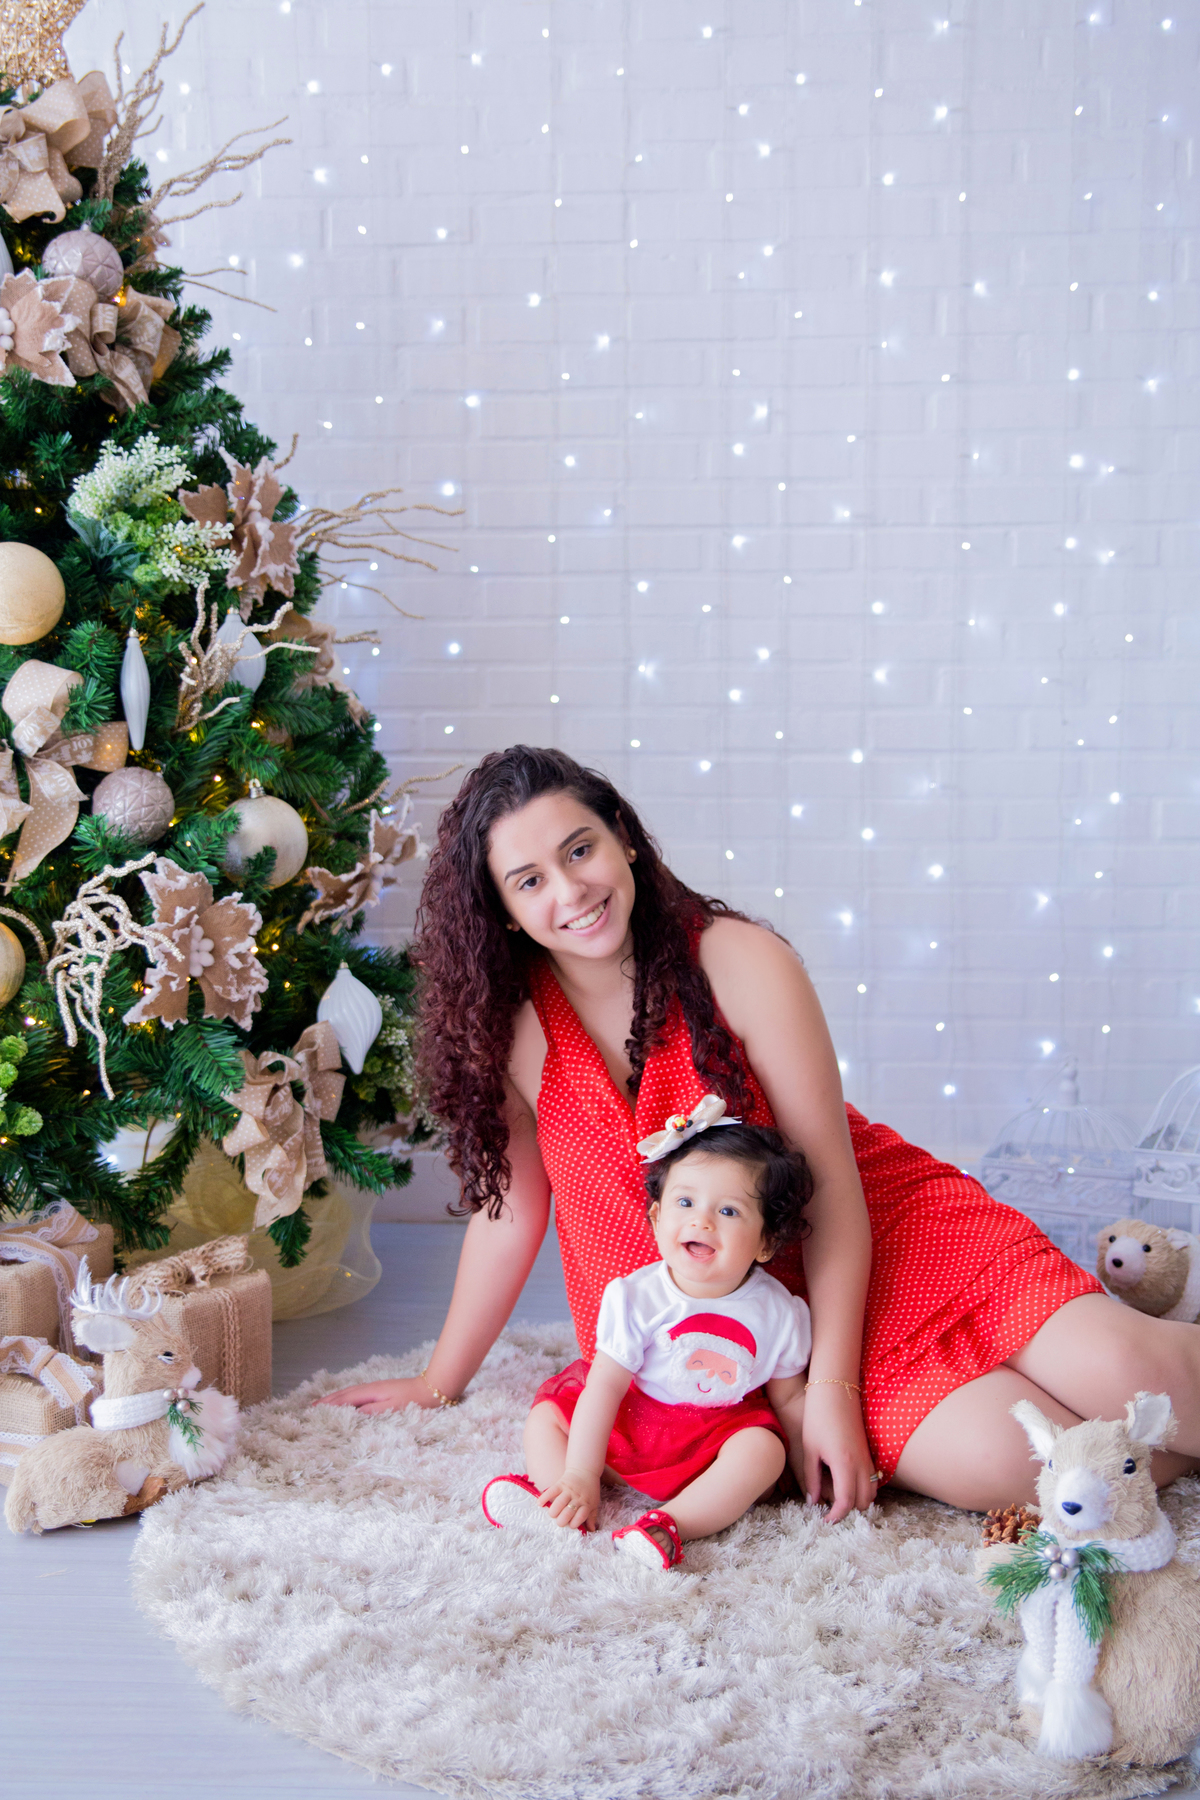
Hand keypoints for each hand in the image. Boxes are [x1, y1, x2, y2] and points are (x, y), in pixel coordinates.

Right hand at [311, 1377, 438, 1413]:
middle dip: (327, 1401)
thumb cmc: (415, 1401)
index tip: (312, 1411)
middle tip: (311, 1408)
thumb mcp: (393, 1409)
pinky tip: (346, 1402)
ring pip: (350, 1393)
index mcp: (371, 1392)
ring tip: (323, 1404)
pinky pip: (357, 1394)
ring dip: (335, 1398)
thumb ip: (372, 1411)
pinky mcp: (381, 1391)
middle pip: (344, 1394)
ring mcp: (376, 1388)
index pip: (345, 1400)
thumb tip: (352, 1413)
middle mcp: (371, 1388)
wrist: (434, 1388)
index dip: (328, 1405)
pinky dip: (346, 1398)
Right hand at [537, 1467, 598, 1531]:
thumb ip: (592, 1517)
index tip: (571, 1526)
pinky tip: (540, 1504)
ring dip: (553, 1511)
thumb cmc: (590, 1489)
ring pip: (559, 1503)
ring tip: (552, 1514)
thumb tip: (591, 1531)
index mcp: (586, 1503)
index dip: (574, 1523)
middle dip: (562, 1520)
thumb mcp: (594, 1503)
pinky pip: (551, 1491)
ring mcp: (568, 1490)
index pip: (580, 1516)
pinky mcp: (560, 1483)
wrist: (585, 1470)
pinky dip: (544, 1497)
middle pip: (568, 1512)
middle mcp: (577, 1497)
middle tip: (559, 1522)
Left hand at [799, 1382, 877, 1522]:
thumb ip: (811, 1478)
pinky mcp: (868, 1451)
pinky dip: (863, 1487)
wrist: (834, 1390)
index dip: (836, 1516)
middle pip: (864, 1502)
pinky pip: (872, 1478)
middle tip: (831, 1509)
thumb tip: (813, 1501)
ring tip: (838, 1497)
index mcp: (844, 1464)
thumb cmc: (818, 1418)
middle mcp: (860, 1464)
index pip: (846, 1503)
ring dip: (859, 1499)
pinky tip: (846, 1482)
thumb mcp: (810, 1450)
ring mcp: (867, 1457)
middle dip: (849, 1510)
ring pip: (872, 1491)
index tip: (824, 1520)